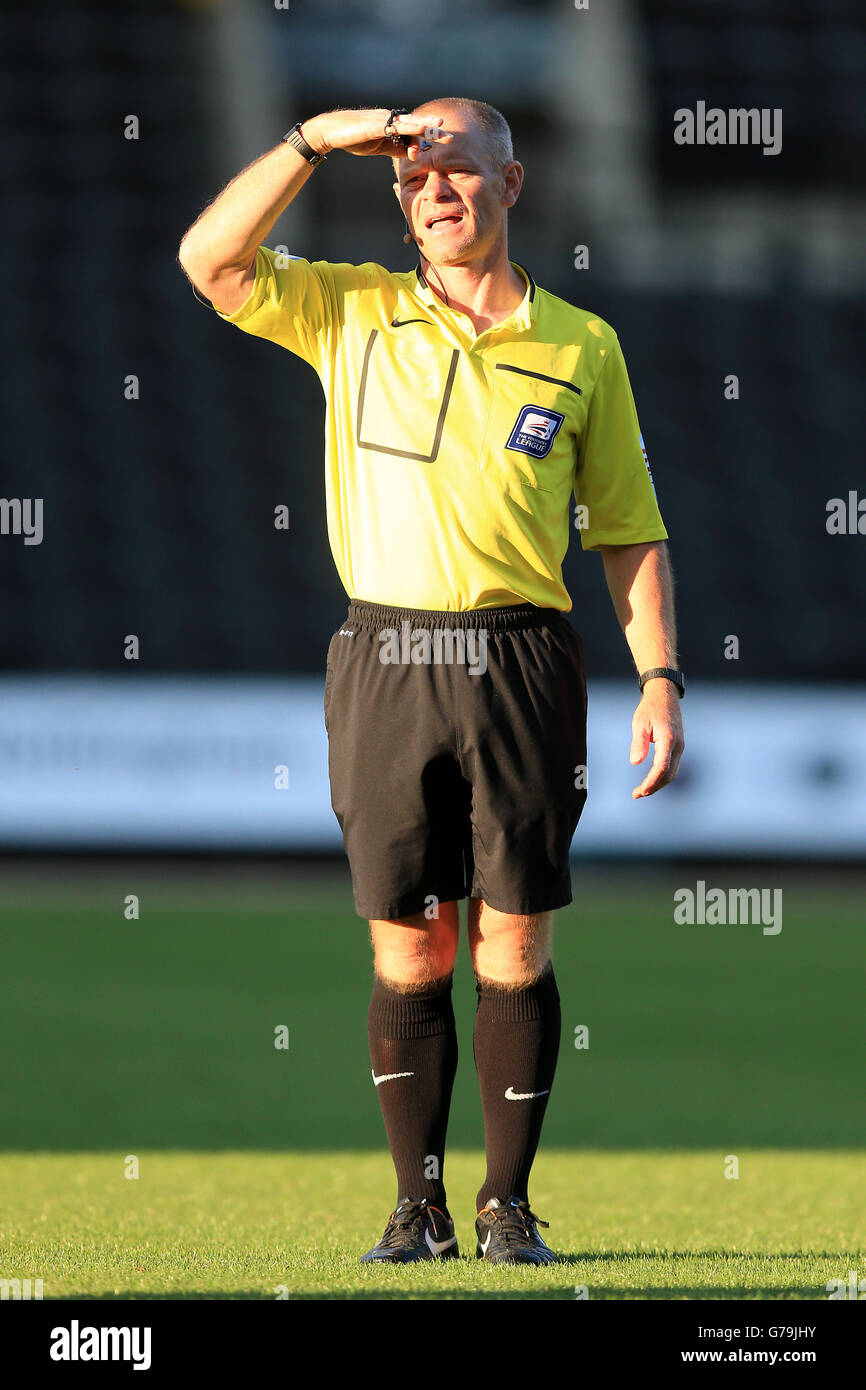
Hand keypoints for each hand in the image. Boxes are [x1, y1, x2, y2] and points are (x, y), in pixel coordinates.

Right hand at [301, 109, 450, 159]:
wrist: (332, 132)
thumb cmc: (355, 138)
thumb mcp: (380, 147)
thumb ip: (396, 148)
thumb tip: (411, 152)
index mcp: (392, 125)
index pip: (414, 132)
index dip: (426, 140)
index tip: (439, 147)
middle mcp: (390, 119)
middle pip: (416, 124)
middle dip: (433, 129)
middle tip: (450, 136)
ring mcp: (383, 120)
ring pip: (408, 122)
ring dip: (424, 124)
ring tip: (439, 125)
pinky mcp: (375, 124)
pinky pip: (394, 126)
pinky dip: (407, 127)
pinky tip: (418, 129)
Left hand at [629, 680, 683, 798]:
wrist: (665, 695)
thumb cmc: (650, 708)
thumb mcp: (640, 723)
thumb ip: (638, 743)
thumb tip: (635, 762)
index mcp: (668, 739)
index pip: (662, 767)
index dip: (652, 782)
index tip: (641, 791)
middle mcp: (677, 745)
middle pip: (668, 774)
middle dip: (654, 786)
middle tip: (637, 794)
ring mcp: (679, 746)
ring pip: (671, 772)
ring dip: (658, 783)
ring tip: (641, 790)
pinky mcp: (677, 747)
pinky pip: (671, 766)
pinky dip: (662, 776)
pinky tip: (650, 780)